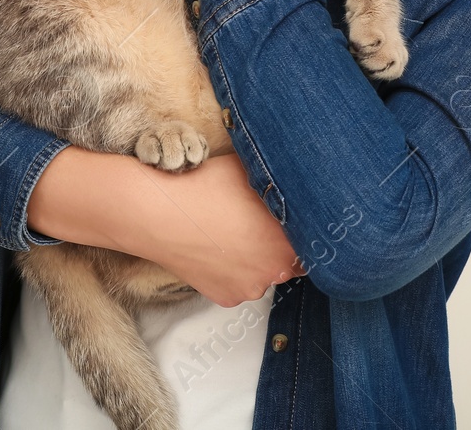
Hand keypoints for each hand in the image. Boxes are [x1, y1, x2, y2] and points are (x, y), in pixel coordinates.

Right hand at [131, 152, 307, 306]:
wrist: (157, 213)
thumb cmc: (204, 186)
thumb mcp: (252, 173)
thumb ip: (278, 185)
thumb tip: (296, 183)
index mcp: (288, 239)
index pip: (313, 240)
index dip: (304, 227)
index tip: (292, 217)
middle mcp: (275, 271)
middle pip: (290, 259)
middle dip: (279, 243)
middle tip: (258, 222)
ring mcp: (249, 288)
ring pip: (264, 272)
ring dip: (256, 258)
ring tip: (232, 233)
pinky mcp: (226, 298)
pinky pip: (240, 283)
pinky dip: (234, 270)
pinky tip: (218, 248)